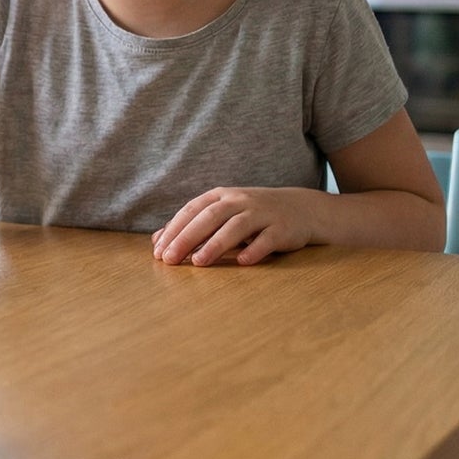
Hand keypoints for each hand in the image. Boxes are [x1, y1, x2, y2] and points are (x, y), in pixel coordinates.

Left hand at [152, 186, 314, 266]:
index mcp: (220, 196)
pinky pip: (268, 239)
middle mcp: (240, 201)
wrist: (301, 208)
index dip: (173, 230)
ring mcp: (262, 213)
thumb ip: (191, 226)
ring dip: (215, 245)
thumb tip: (157, 240)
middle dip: (187, 238)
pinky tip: (242, 262)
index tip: (158, 251)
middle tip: (170, 259)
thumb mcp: (221, 214)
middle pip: (209, 217)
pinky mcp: (283, 228)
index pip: (191, 211)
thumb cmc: (252, 214)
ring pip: (236, 227)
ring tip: (198, 263)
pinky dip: (255, 250)